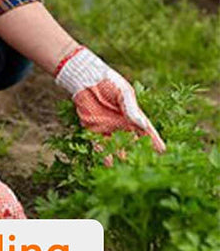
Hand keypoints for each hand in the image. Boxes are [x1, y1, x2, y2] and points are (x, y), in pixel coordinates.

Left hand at [55, 47, 163, 161]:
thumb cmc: (109, 83)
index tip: (163, 151)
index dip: (154, 141)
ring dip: (121, 156)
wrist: (87, 80)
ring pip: (116, 146)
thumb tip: (143, 125)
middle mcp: (121, 124)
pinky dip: (103, 154)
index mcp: (132, 115)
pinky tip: (108, 163)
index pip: (146, 131)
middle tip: (145, 166)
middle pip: (132, 142)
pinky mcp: (93, 130)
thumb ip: (131, 110)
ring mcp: (107, 128)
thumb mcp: (124, 94)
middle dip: (138, 153)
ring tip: (127, 170)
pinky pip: (99, 145)